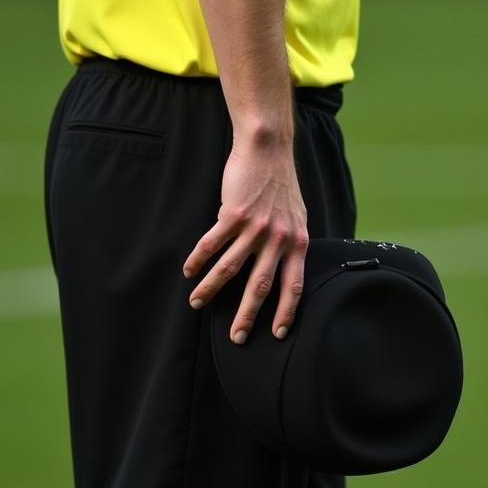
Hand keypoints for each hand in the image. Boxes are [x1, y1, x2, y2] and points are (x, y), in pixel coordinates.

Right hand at [183, 137, 307, 343]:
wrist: (268, 149)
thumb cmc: (280, 183)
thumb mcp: (296, 216)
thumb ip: (289, 242)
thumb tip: (279, 265)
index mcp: (298, 241)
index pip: (295, 285)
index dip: (287, 311)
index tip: (278, 334)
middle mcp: (279, 239)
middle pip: (261, 286)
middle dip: (248, 315)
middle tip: (237, 338)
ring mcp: (255, 227)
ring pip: (230, 268)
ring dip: (211, 289)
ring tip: (196, 303)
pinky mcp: (233, 215)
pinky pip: (212, 244)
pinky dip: (198, 260)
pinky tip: (189, 271)